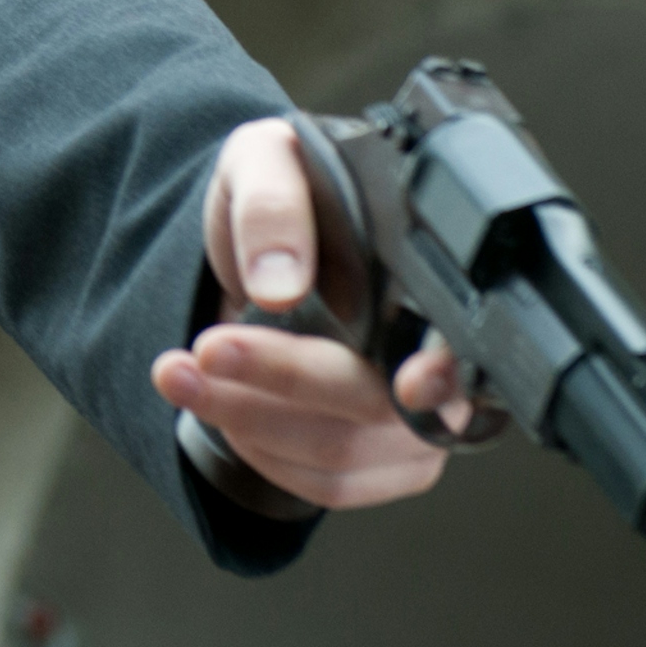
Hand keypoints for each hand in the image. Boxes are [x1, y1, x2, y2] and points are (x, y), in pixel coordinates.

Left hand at [148, 118, 474, 511]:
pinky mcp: (380, 461)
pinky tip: (222, 407)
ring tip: (178, 373)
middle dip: (280, 379)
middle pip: (379, 402)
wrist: (250, 243)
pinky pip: (328, 486)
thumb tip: (283, 284)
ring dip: (245, 419)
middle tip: (205, 351)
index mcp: (431, 278)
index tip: (411, 384)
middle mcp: (436, 356)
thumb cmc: (278, 195)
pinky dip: (261, 454)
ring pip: (342, 452)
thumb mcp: (263, 160)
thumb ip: (275, 204)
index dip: (448, 373)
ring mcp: (414, 419)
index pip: (468, 344)